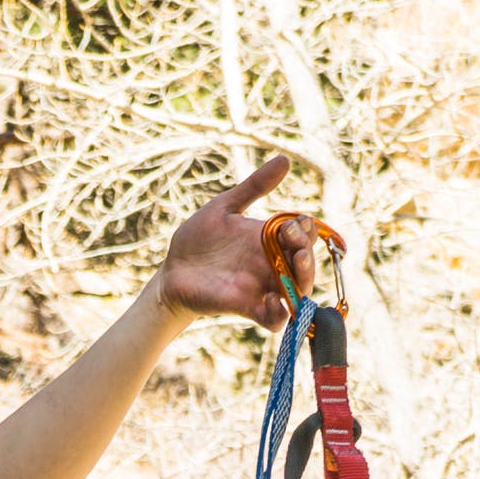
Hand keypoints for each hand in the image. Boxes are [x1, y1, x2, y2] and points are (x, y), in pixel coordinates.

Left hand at [154, 153, 317, 328]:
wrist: (171, 269)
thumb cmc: (198, 240)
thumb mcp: (224, 207)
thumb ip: (253, 187)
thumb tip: (285, 159)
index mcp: (270, 240)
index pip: (303, 236)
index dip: (306, 229)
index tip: (293, 222)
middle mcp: (271, 265)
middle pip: (306, 264)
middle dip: (308, 252)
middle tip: (294, 239)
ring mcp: (261, 288)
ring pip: (298, 292)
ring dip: (304, 279)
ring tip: (296, 263)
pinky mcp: (246, 307)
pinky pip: (275, 319)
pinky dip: (280, 313)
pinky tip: (272, 298)